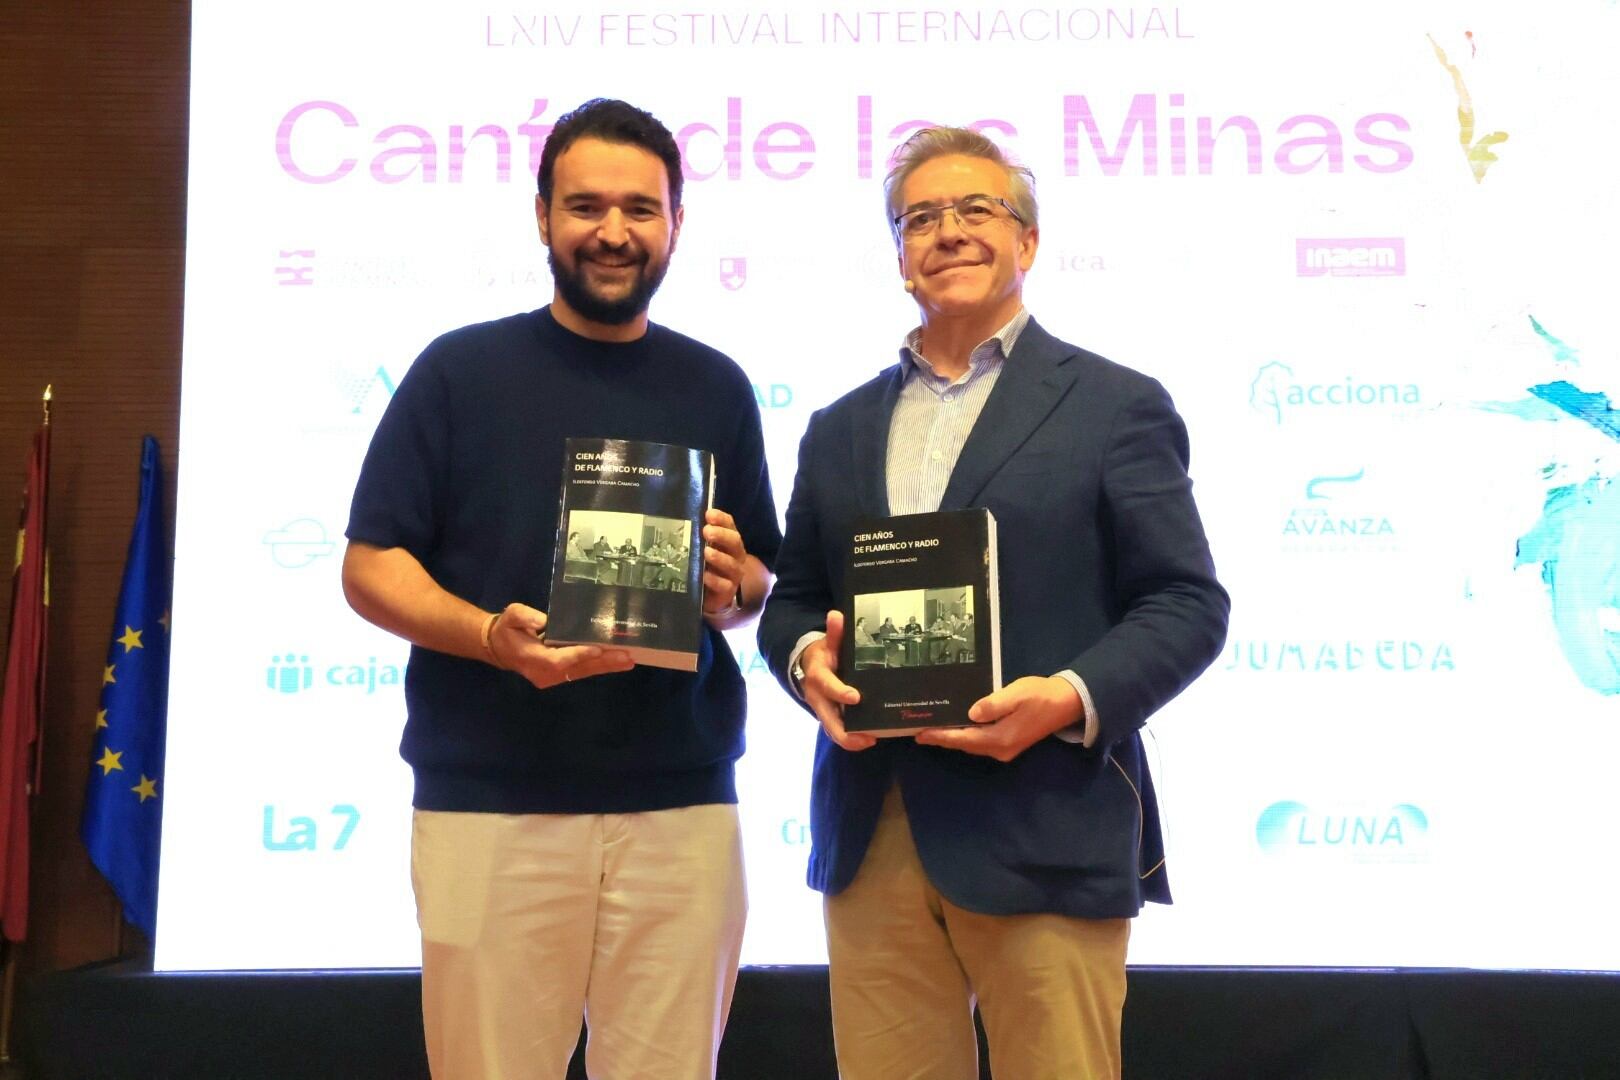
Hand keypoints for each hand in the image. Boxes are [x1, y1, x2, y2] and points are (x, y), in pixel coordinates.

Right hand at [488, 603, 633, 688]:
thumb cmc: (507, 629)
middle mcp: (544, 672)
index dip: (578, 654)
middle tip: (626, 656)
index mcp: (532, 658)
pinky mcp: (560, 675)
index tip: (598, 648)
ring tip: (628, 660)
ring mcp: (553, 677)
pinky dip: (600, 666)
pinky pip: (582, 671)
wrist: (500, 648)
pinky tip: (618, 662)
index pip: (557, 659)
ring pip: (583, 671)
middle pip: (577, 668)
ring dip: (606, 666)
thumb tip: (544, 621)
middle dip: (603, 662)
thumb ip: (525, 617)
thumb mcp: (511, 616)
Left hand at [701, 508, 747, 616]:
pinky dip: (714, 580)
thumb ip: (694, 536)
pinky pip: (724, 585)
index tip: (708, 514)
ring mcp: (734, 573)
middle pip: (734, 541)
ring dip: (719, 557)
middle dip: (721, 535)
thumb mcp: (699, 548)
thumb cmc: (704, 564)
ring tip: (706, 552)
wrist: (712, 593)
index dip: (721, 518)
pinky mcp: (728, 591)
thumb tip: (676, 521)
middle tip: (707, 531)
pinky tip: (704, 576)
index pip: (729, 524)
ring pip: (731, 564)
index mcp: (728, 540)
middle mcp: (735, 555)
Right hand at [801, 610, 875, 751]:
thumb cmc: (824, 655)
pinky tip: (872, 738)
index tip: (856, 697)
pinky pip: (840, 732)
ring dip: (851, 739)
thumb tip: (836, 615)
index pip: (827, 686)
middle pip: (828, 721)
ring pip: (834, 731)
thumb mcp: (828, 643)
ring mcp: (824, 711)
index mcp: (818, 677)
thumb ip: (835, 632)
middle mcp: (818, 698)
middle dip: (846, 732)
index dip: (840, 692)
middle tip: (868, 737)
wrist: (809, 669)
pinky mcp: (831, 719)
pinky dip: (854, 739)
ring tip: (872, 740)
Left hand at [914, 675, 1082, 761]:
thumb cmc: (1040, 696)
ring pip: (972, 745)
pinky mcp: (1009, 743)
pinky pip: (980, 742)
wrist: (1066, 703)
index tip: (920, 733)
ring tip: (933, 729)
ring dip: (953, 738)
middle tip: (919, 730)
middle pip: (965, 745)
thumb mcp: (1016, 694)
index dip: (940, 736)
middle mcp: (1000, 749)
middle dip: (942, 738)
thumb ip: (993, 704)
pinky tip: (957, 727)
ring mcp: (1005, 749)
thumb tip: (971, 713)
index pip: (963, 739)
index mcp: (1000, 738)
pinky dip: (966, 736)